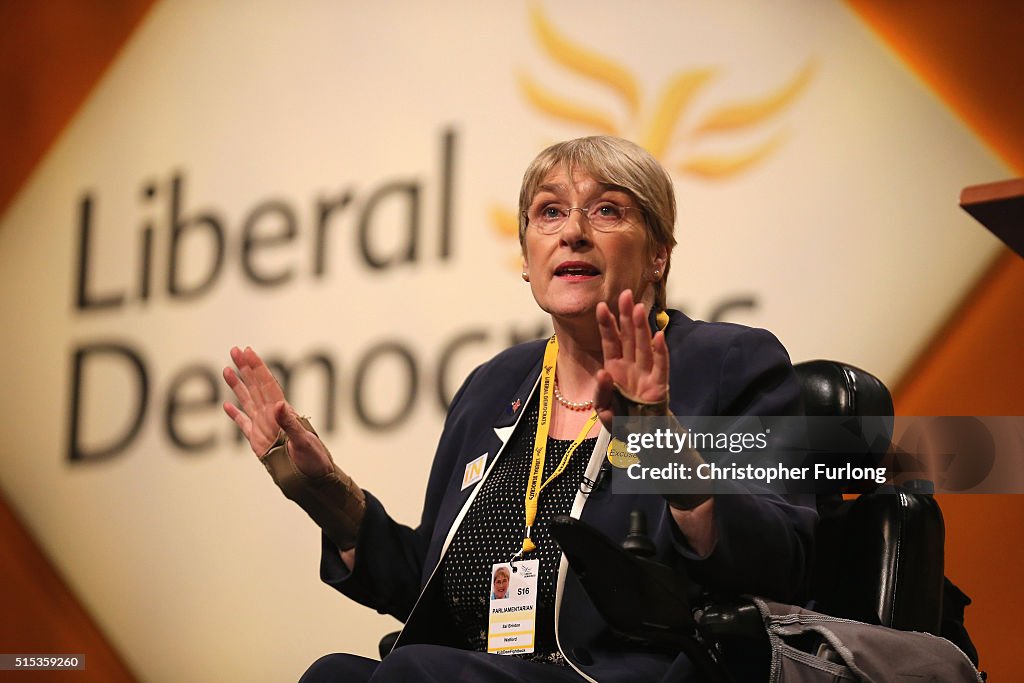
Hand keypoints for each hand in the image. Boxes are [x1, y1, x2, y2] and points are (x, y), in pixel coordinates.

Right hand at [222, 346, 332, 476]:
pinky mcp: (259, 442)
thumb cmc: (314, 460)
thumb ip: (290, 424)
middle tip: (234, 349)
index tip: (248, 351)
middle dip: (245, 368)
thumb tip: (279, 404)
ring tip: (226, 370)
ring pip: (248, 401)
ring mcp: (264, 427)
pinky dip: (236, 415)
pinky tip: (227, 405)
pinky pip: (244, 424)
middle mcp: (272, 416)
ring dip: (237, 386)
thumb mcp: (304, 442)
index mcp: (283, 413)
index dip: (258, 367)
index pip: (268, 384)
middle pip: (256, 386)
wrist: (314, 480)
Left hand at [594, 289, 668, 430]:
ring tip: (639, 308)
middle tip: (625, 294)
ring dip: (641, 327)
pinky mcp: (660, 386)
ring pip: (643, 346)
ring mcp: (646, 374)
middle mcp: (631, 366)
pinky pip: (661, 366)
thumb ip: (601, 393)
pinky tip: (659, 336)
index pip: (610, 342)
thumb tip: (603, 373)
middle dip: (626, 315)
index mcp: (615, 369)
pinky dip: (661, 352)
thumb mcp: (603, 410)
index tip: (601, 306)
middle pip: (628, 337)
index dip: (606, 324)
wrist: (641, 440)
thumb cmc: (622, 421)